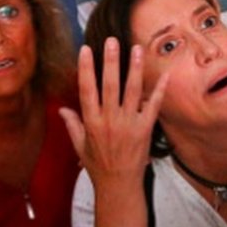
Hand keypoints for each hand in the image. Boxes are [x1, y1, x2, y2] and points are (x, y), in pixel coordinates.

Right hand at [59, 39, 169, 187]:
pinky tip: (164, 74)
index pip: (87, 89)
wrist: (119, 186)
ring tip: (137, 49)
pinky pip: (153, 105)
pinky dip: (159, 90)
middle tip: (112, 41)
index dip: (85, 68)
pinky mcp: (145, 129)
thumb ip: (72, 125)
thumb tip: (63, 109)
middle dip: (110, 61)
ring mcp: (128, 123)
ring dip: (134, 68)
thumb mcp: (80, 145)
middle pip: (109, 85)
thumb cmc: (98, 166)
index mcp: (91, 121)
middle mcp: (109, 120)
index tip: (86, 49)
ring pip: (131, 90)